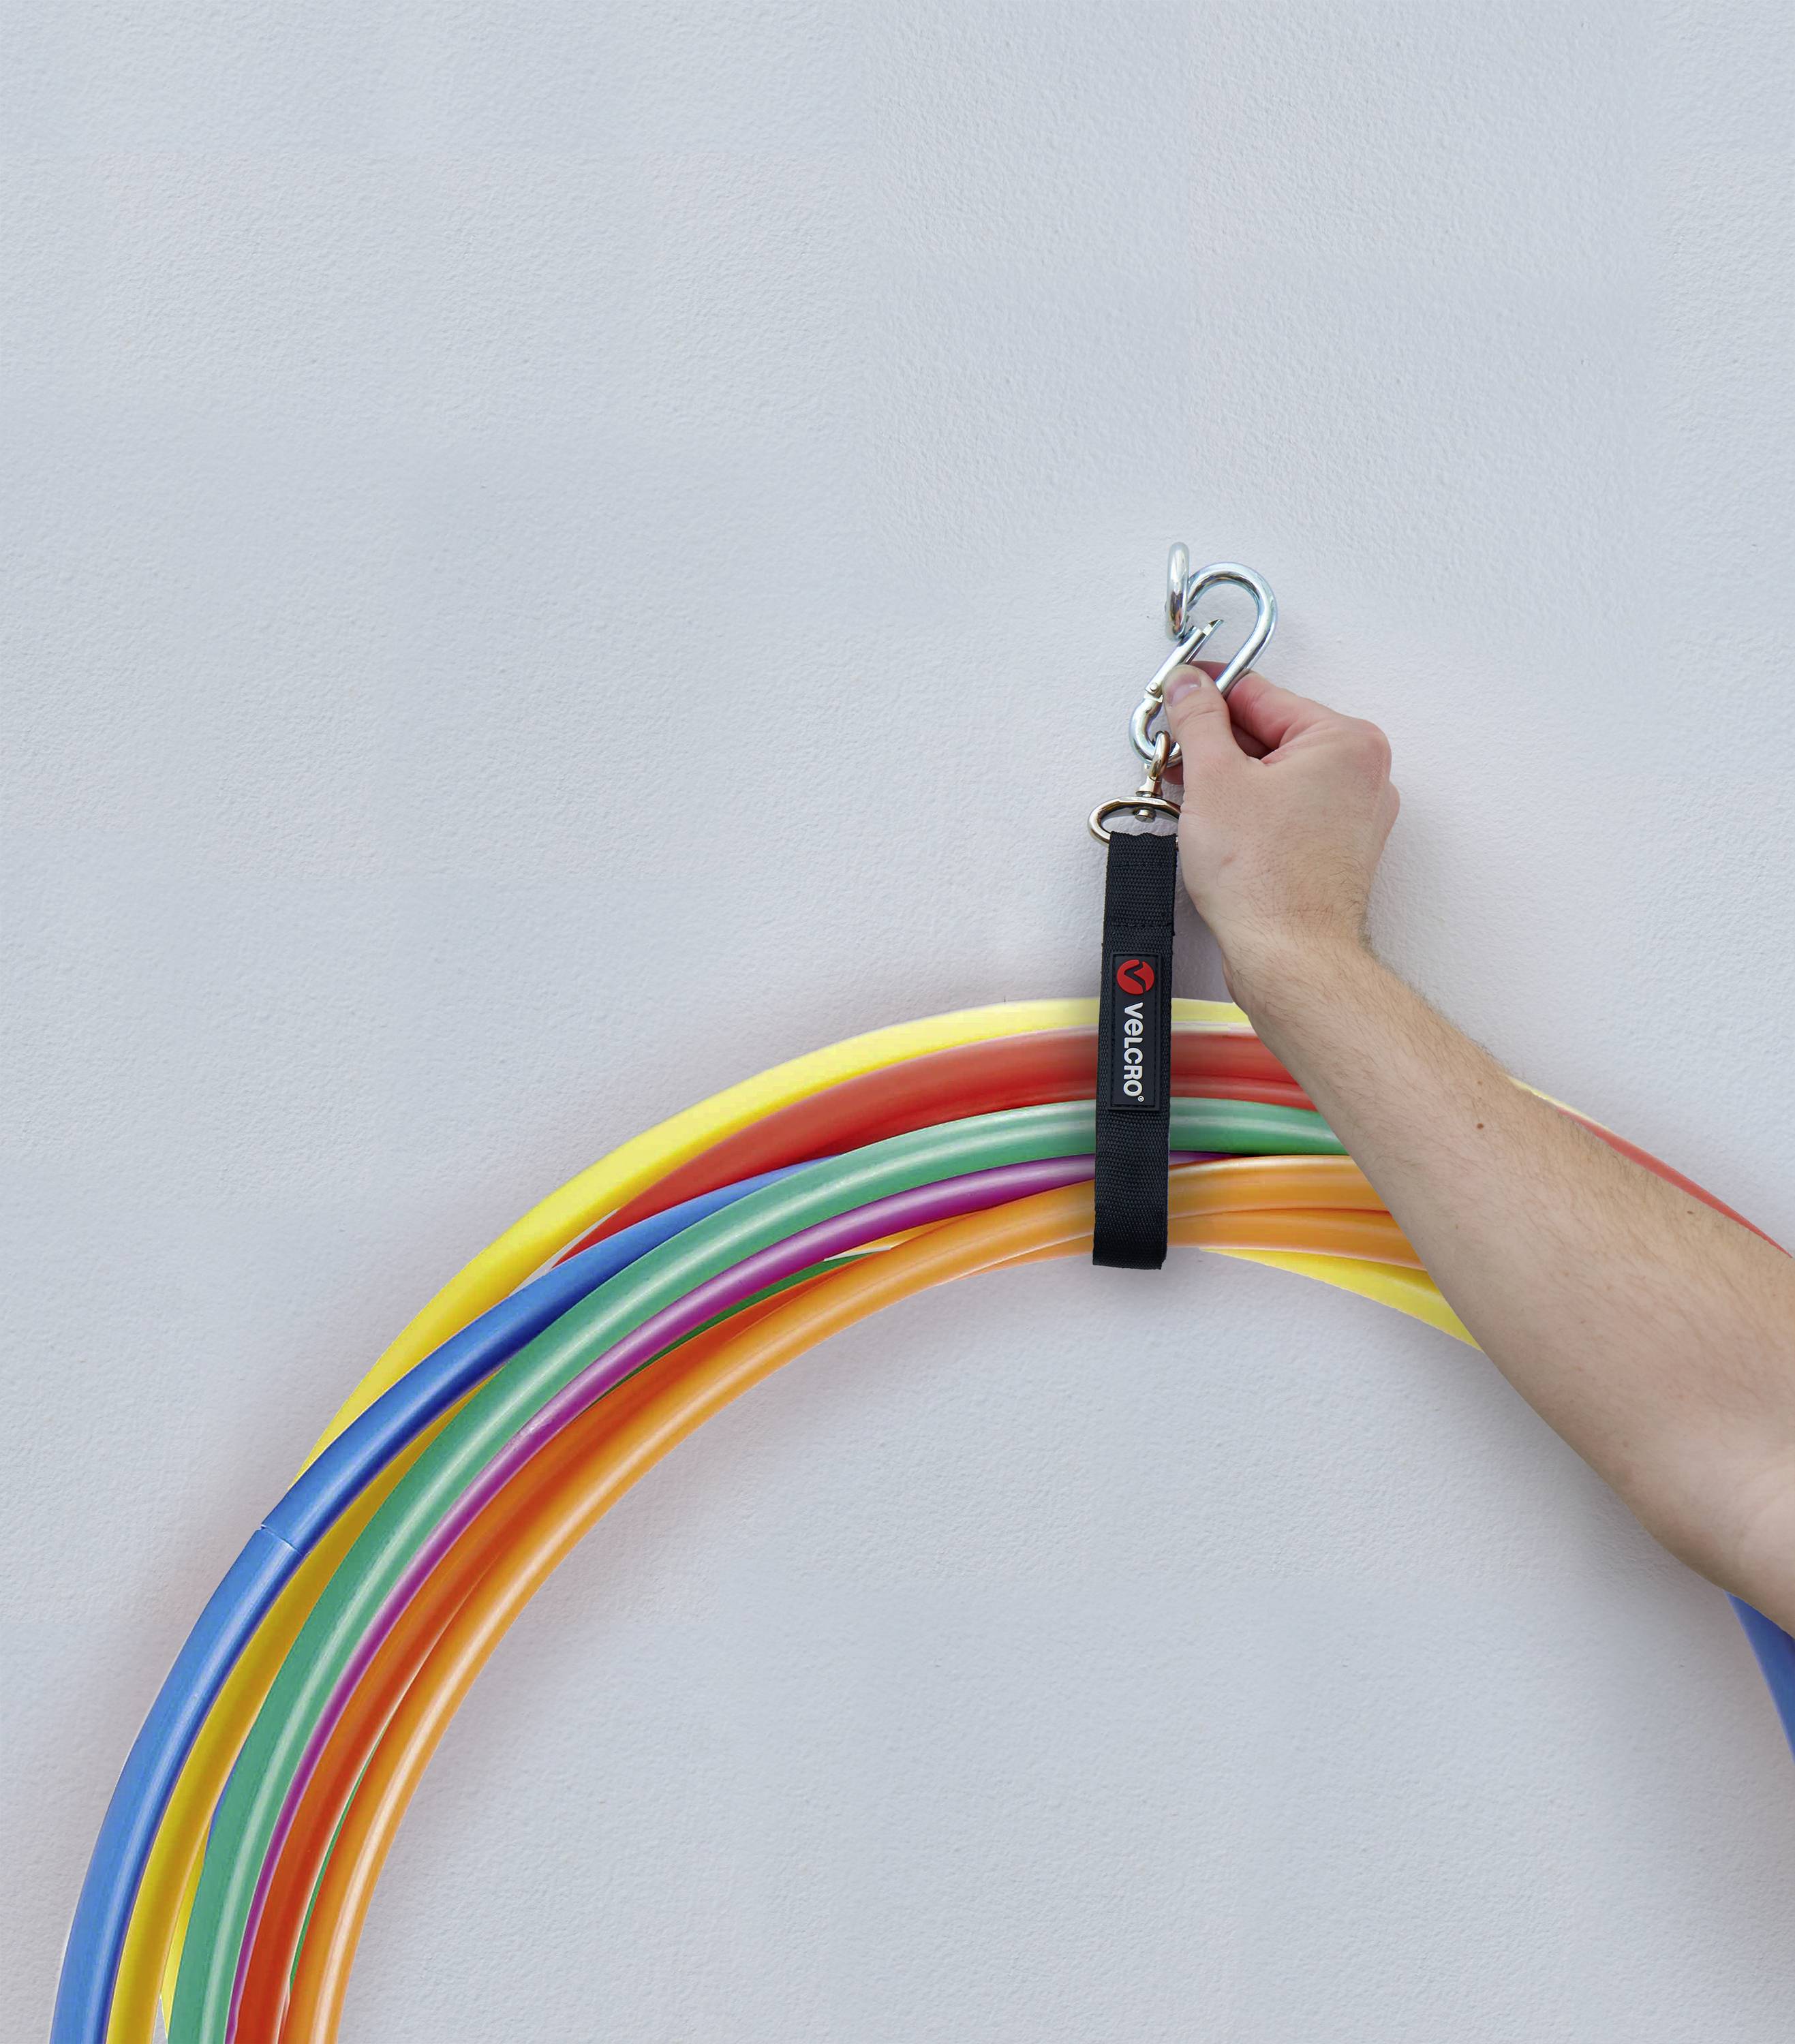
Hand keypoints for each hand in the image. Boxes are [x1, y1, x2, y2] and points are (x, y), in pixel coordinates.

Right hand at [1162, 663, 1398, 1004]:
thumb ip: (1197, 719)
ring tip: (1192, 801)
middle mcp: (1360, 774)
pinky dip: (1249, 811)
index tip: (1174, 696)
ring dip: (1228, 781)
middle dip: (1215, 746)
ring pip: (1275, 775)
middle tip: (1174, 758)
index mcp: (1344, 741)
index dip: (1206, 694)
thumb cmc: (1268, 881)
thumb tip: (1188, 688)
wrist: (1289, 957)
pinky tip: (1217, 828)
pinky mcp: (1335, 850)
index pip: (1260, 695)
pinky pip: (1285, 810)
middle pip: (1269, 734)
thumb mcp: (1214, 778)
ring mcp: (1353, 815)